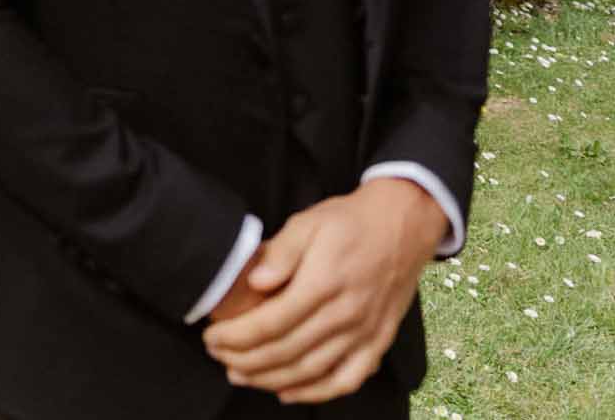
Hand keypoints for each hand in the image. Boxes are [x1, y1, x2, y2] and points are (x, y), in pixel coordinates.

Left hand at [201, 180, 446, 403]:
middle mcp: (345, 315)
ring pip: (311, 371)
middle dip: (245, 360)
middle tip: (218, 357)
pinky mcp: (378, 342)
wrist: (403, 225)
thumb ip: (280, 253)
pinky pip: (347, 380)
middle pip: (286, 352)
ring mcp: (364, 333)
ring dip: (271, 380)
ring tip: (241, 376)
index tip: (211, 337)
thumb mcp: (308, 223)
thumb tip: (255, 281)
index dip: (235, 337)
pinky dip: (316, 393)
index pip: (270, 324)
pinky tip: (289, 393)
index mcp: (323, 284)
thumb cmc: (349, 222)